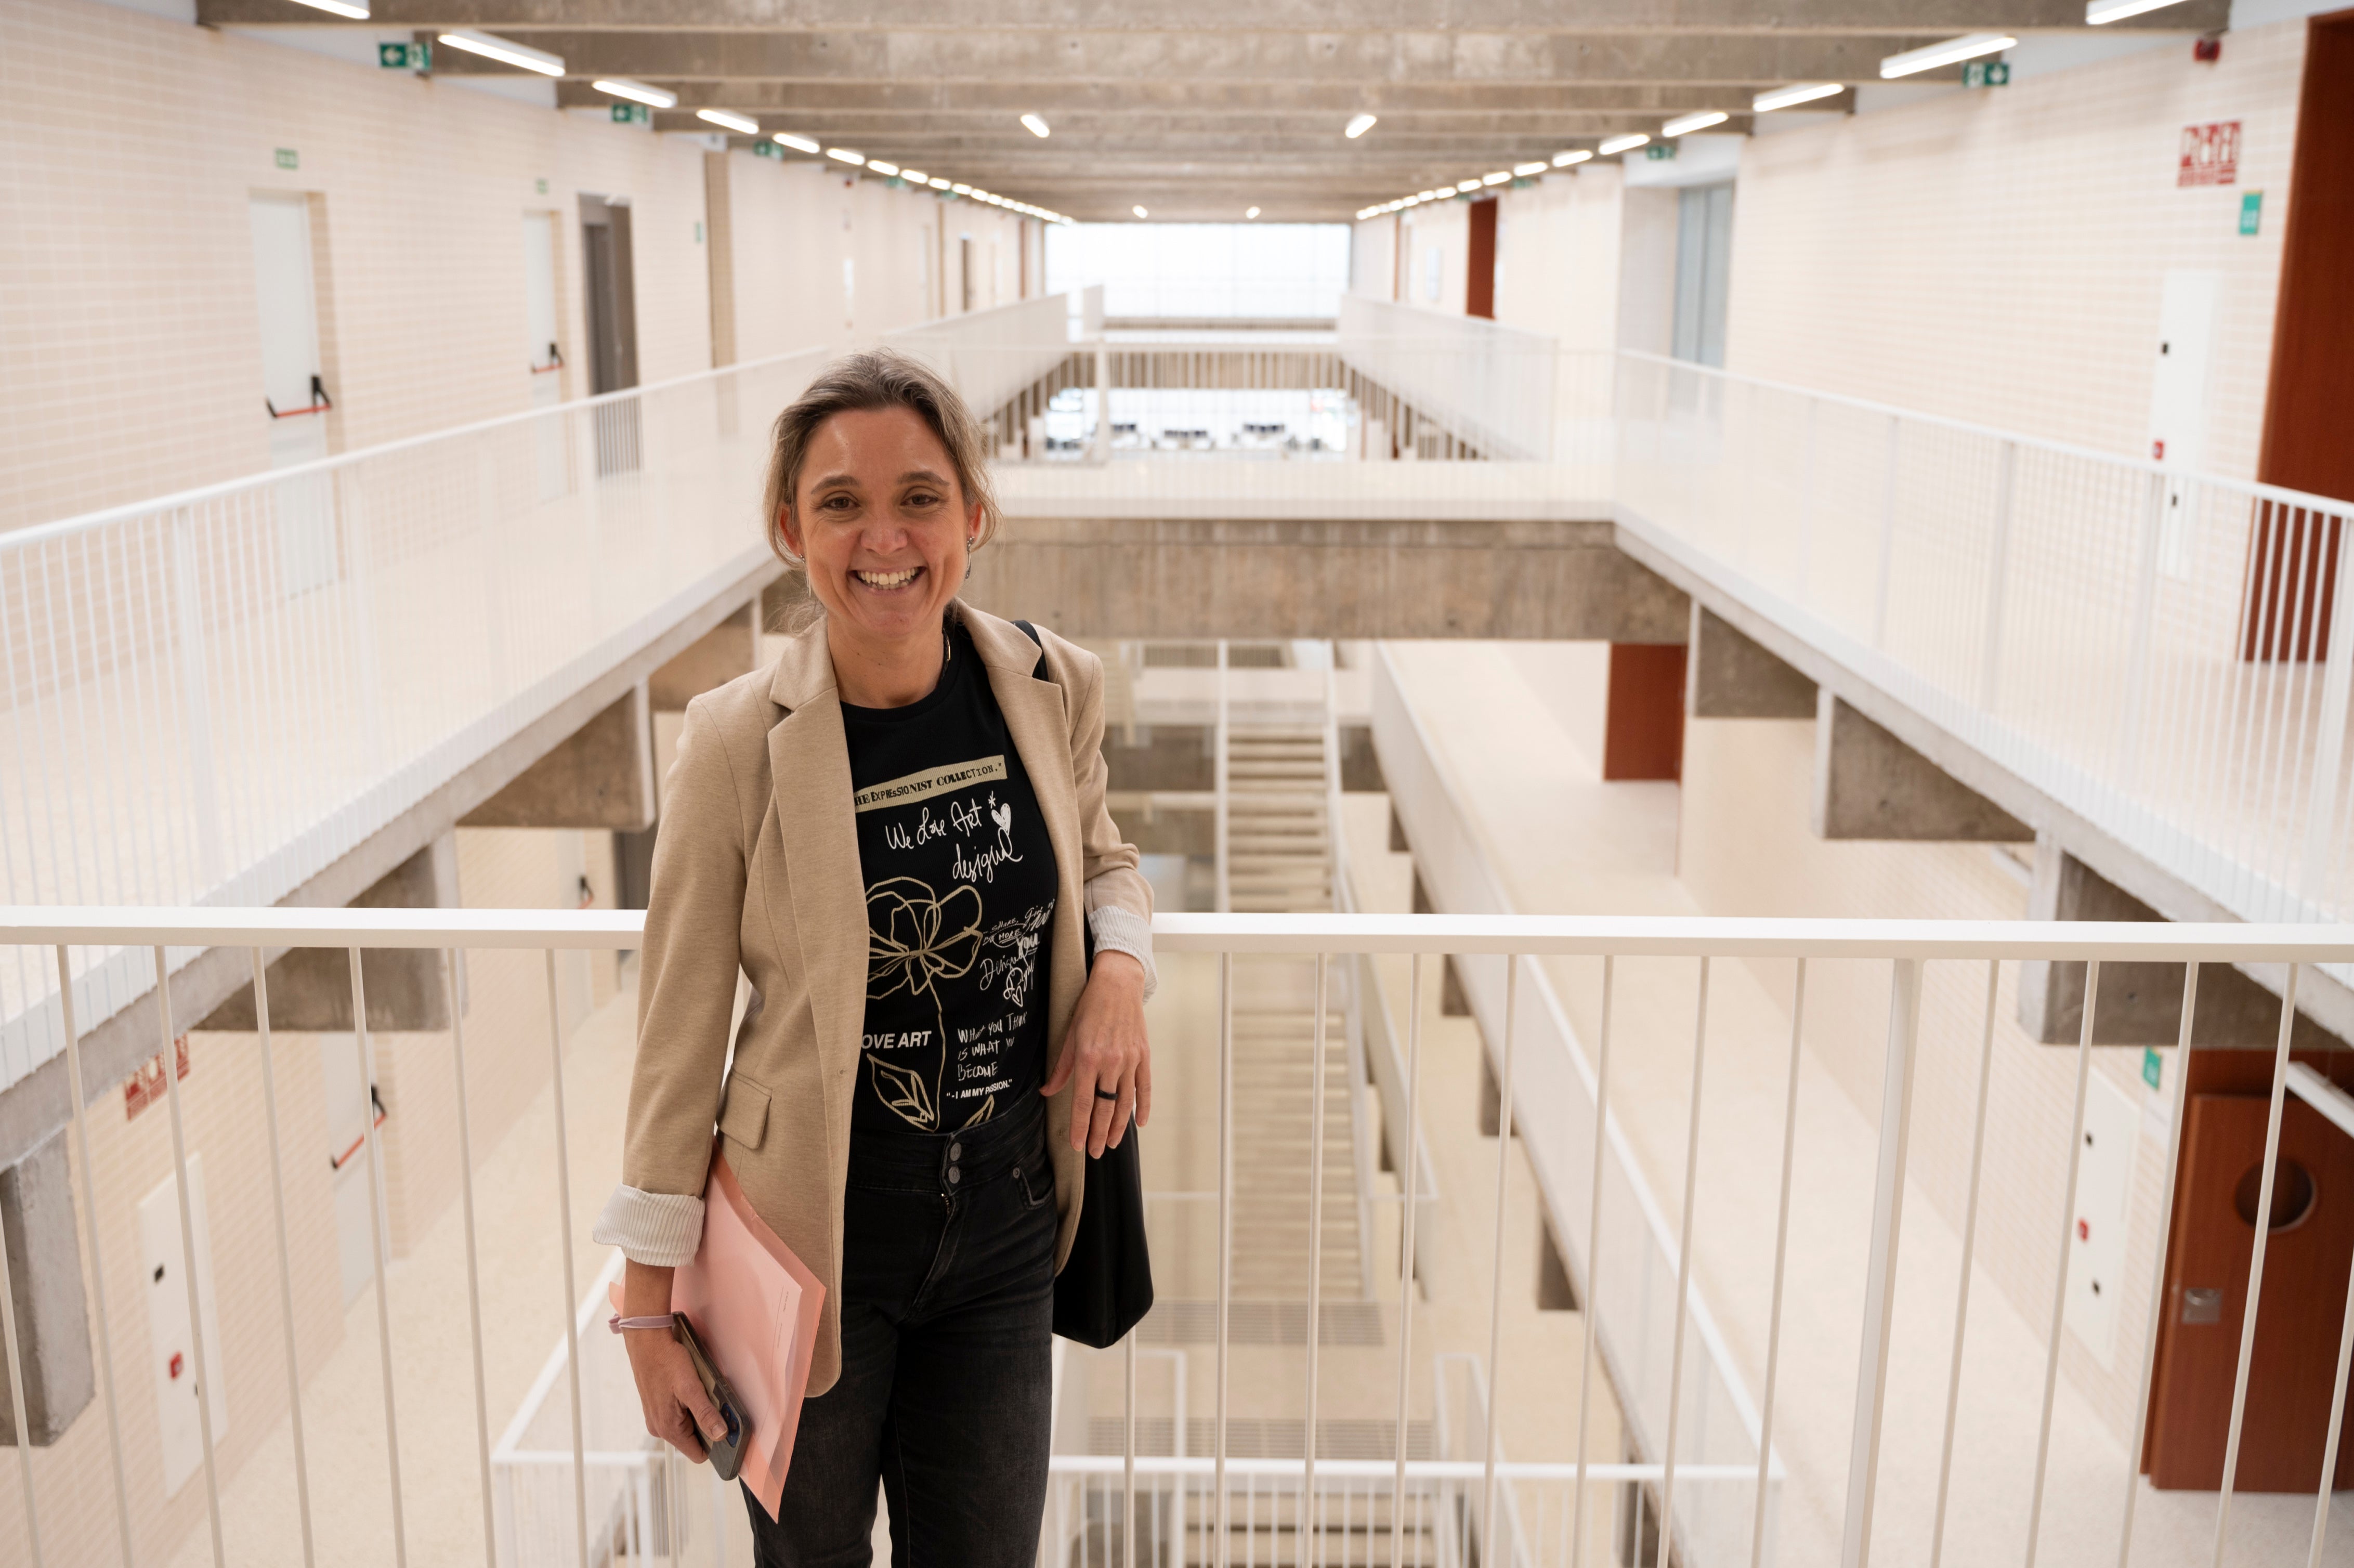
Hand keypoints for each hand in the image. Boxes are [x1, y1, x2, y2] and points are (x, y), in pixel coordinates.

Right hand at [619, 1261, 726, 1461]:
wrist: (646, 1342)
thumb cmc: (666, 1361)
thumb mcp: (691, 1387)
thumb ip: (705, 1414)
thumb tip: (721, 1435)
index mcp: (668, 1429)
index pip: (698, 1453)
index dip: (715, 1444)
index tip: (728, 1429)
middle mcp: (660, 1428)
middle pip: (693, 1439)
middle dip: (707, 1425)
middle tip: (715, 1402)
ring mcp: (657, 1418)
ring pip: (687, 1426)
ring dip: (698, 1413)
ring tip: (701, 1392)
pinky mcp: (657, 1407)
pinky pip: (679, 1415)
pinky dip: (688, 1406)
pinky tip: (691, 1388)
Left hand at [1041, 950, 1149, 1155]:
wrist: (1118, 983)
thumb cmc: (1090, 1006)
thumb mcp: (1069, 1034)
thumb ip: (1060, 1067)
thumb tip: (1046, 1092)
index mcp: (1088, 1057)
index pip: (1083, 1102)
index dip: (1081, 1127)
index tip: (1078, 1145)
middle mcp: (1110, 1061)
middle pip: (1105, 1107)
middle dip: (1099, 1133)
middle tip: (1096, 1152)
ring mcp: (1130, 1059)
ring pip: (1125, 1102)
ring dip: (1119, 1126)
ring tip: (1113, 1143)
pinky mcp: (1144, 1055)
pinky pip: (1144, 1087)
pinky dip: (1143, 1106)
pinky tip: (1139, 1123)